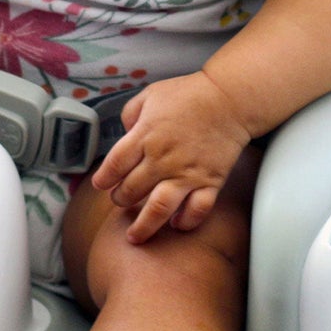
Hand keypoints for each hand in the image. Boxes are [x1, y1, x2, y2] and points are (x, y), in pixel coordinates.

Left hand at [91, 71, 252, 243]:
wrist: (229, 99)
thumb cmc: (190, 94)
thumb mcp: (150, 95)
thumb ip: (131, 115)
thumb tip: (124, 134)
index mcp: (145, 135)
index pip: (114, 165)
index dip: (104, 179)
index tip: (101, 185)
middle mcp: (162, 159)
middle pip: (131, 190)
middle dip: (120, 200)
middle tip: (120, 201)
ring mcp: (186, 173)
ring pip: (158, 209)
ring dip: (143, 226)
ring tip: (135, 236)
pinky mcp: (209, 181)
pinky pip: (196, 210)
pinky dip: (185, 222)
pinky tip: (176, 224)